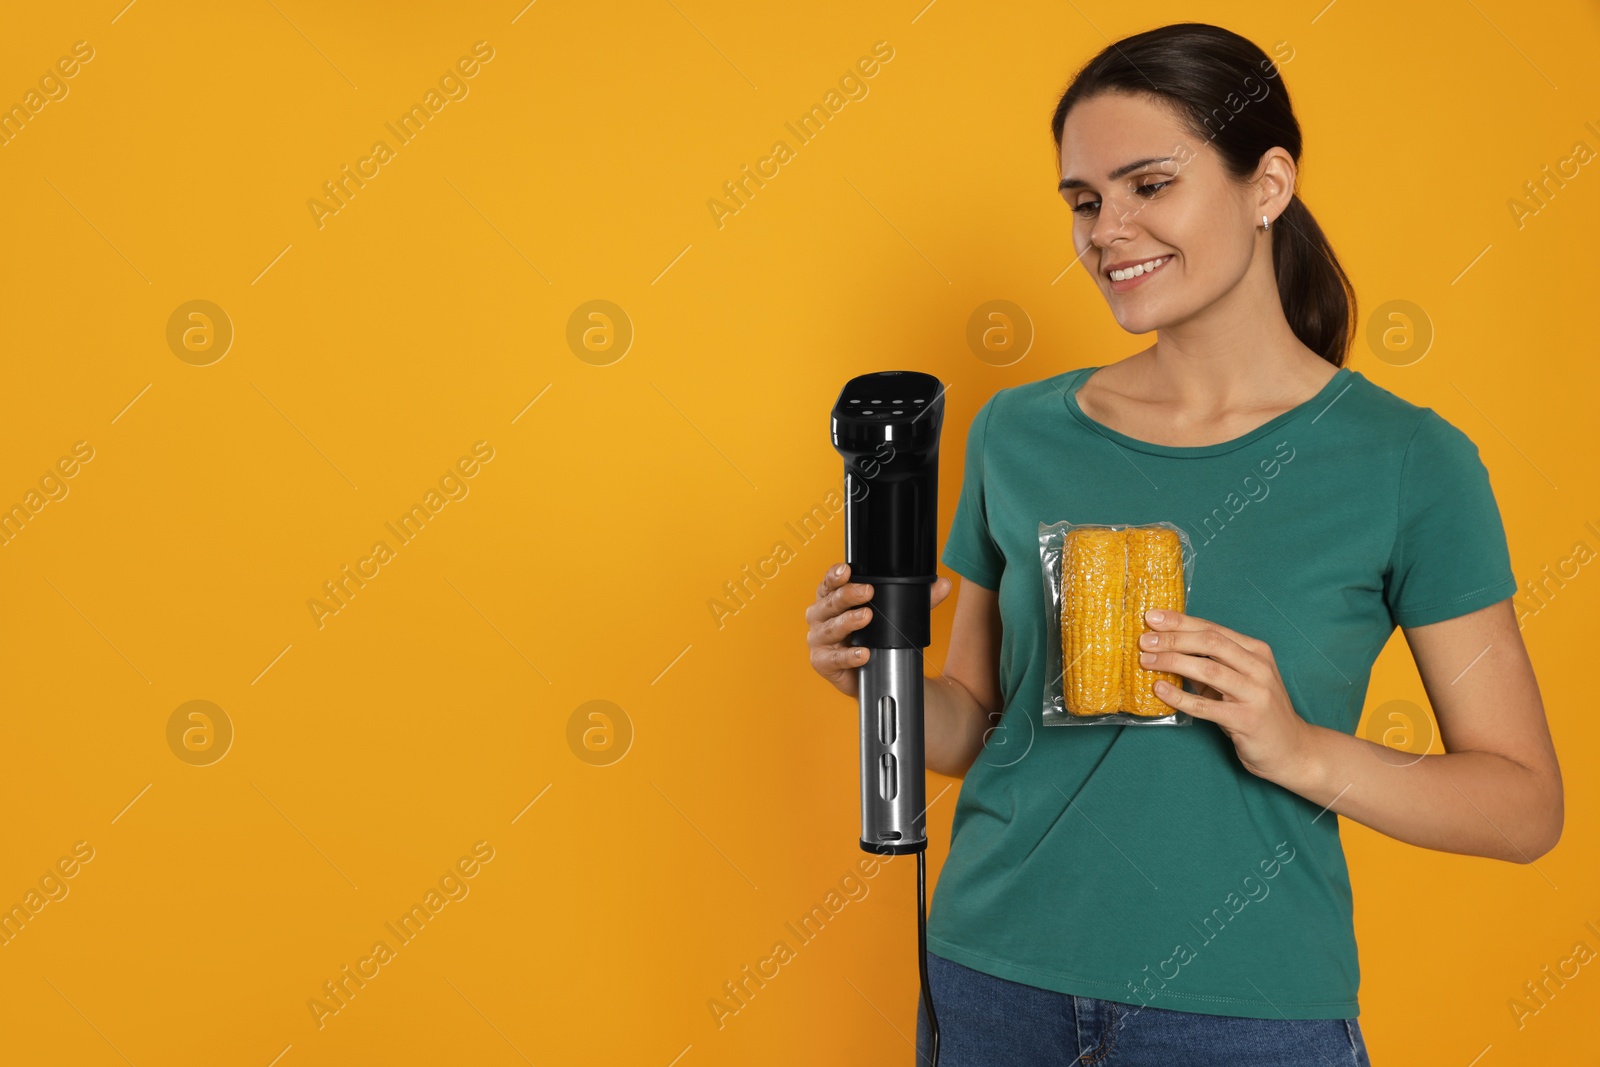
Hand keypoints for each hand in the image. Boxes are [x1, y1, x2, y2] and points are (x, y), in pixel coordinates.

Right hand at [806, 562, 952, 698]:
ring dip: (849, 622)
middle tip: (868, 592)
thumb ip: (918, 598)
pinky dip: (849, 656)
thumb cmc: (874, 637)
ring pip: (831, 627)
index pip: (830, 582)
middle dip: (848, 594)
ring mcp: (819, 639)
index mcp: (832, 597)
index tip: (848, 570)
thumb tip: (943, 585)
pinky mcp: (822, 662)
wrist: (872, 673)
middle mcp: (821, 615)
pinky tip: (863, 653)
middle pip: (830, 601)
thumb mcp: (895, 613)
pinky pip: (834, 659)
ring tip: (867, 617)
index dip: (836, 575)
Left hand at [1137, 608, 1317, 785]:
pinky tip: (1159, 689)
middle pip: (1210, 643)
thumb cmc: (1258, 711)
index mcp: (1256, 651)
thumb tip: (1167, 650)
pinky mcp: (1246, 720)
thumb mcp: (1239, 681)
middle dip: (1173, 639)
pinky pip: (1205, 706)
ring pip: (1208, 670)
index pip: (1213, 629)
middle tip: (1144, 640)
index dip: (1180, 621)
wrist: (1292, 749)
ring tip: (1146, 661)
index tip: (1152, 617)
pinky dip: (1179, 696)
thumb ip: (1210, 665)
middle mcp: (1258, 667)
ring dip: (1172, 662)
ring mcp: (1255, 693)